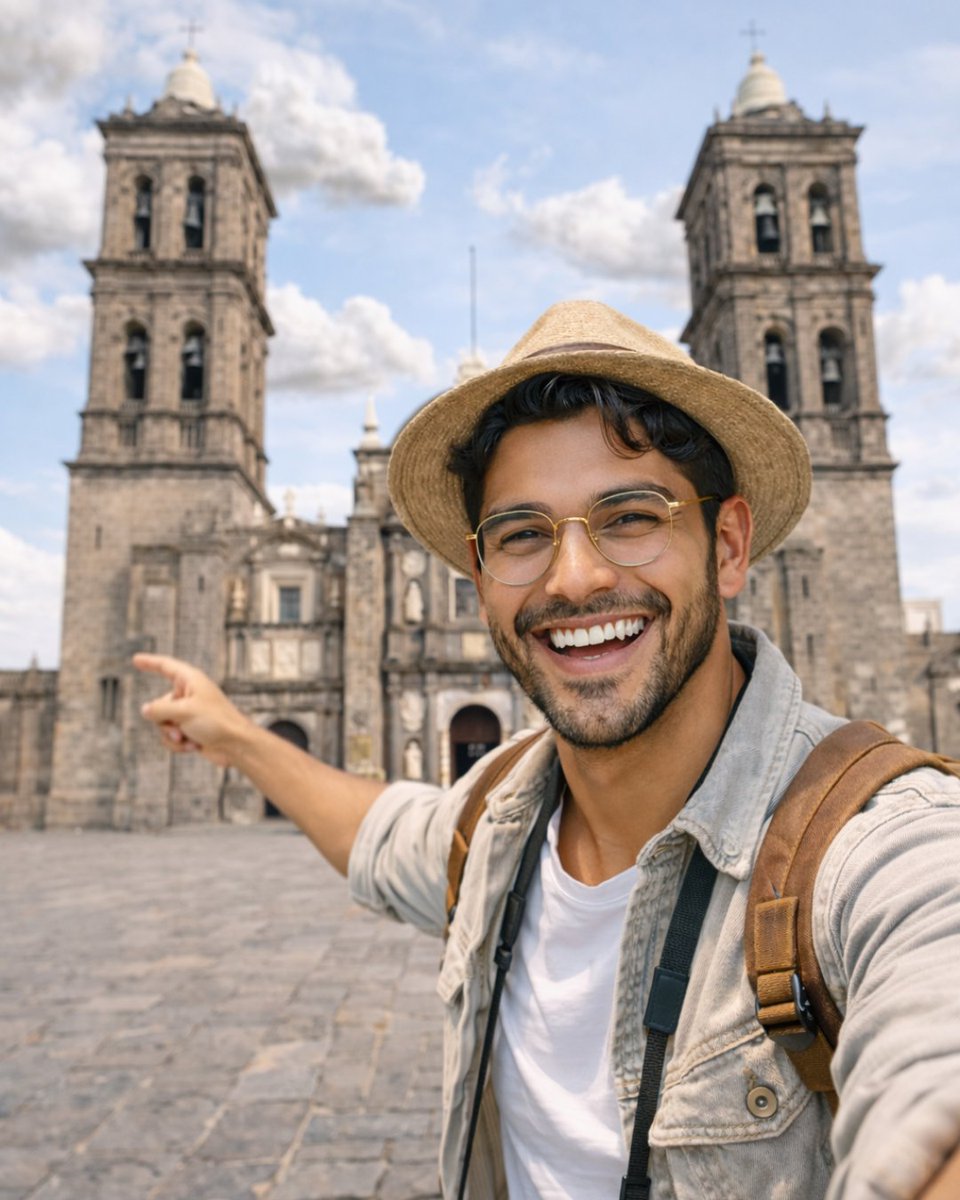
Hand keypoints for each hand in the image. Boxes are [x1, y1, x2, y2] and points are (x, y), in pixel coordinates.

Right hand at [133, 653, 250, 767]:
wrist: (236, 746)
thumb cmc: (216, 722)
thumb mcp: (184, 712)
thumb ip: (159, 709)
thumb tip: (145, 710)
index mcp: (191, 681)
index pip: (166, 667)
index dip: (150, 662)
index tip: (136, 659)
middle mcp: (189, 695)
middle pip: (158, 704)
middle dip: (164, 720)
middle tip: (179, 728)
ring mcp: (188, 713)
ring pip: (162, 723)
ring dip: (172, 735)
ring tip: (188, 738)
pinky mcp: (190, 730)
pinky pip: (170, 736)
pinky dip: (179, 744)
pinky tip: (194, 746)